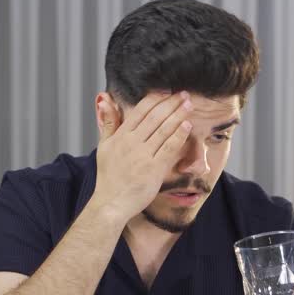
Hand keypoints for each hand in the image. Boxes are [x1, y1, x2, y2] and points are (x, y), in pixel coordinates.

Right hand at [91, 91, 193, 221]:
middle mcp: (132, 143)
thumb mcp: (104, 147)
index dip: (155, 98)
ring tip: (189, 104)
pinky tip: (188, 124)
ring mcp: (143, 155)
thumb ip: (108, 123)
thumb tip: (104, 100)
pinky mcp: (154, 168)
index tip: (167, 91)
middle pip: (155, 117)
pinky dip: (179, 134)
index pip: (140, 111)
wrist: (111, 203)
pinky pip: (169, 147)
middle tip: (183, 94)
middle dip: (171, 103)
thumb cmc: (109, 177)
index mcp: (121, 136)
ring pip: (164, 129)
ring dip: (178, 114)